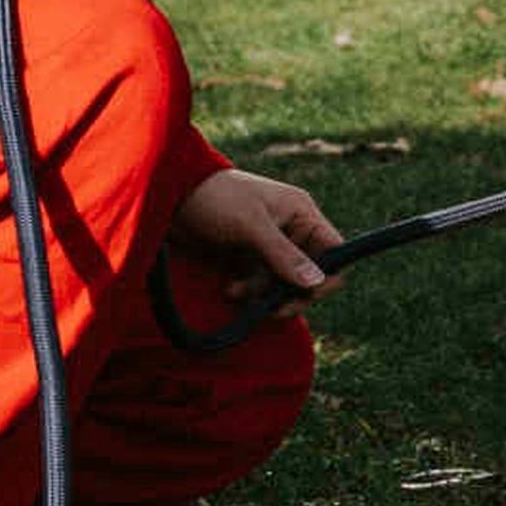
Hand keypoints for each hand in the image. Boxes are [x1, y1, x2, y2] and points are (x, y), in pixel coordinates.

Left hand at [174, 167, 344, 302]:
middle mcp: (291, 229)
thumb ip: (284, 255)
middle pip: (309, 274)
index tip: (305, 296)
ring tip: (236, 292)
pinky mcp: (249, 256)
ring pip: (283, 283)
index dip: (327, 276)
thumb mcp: (251, 226)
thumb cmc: (216, 198)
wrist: (171, 195)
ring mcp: (269, 244)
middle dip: (290, 292)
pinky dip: (248, 291)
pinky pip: (261, 284)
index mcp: (301, 213)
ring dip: (263, 294)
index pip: (333, 250)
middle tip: (271, 310)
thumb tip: (318, 282)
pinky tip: (229, 289)